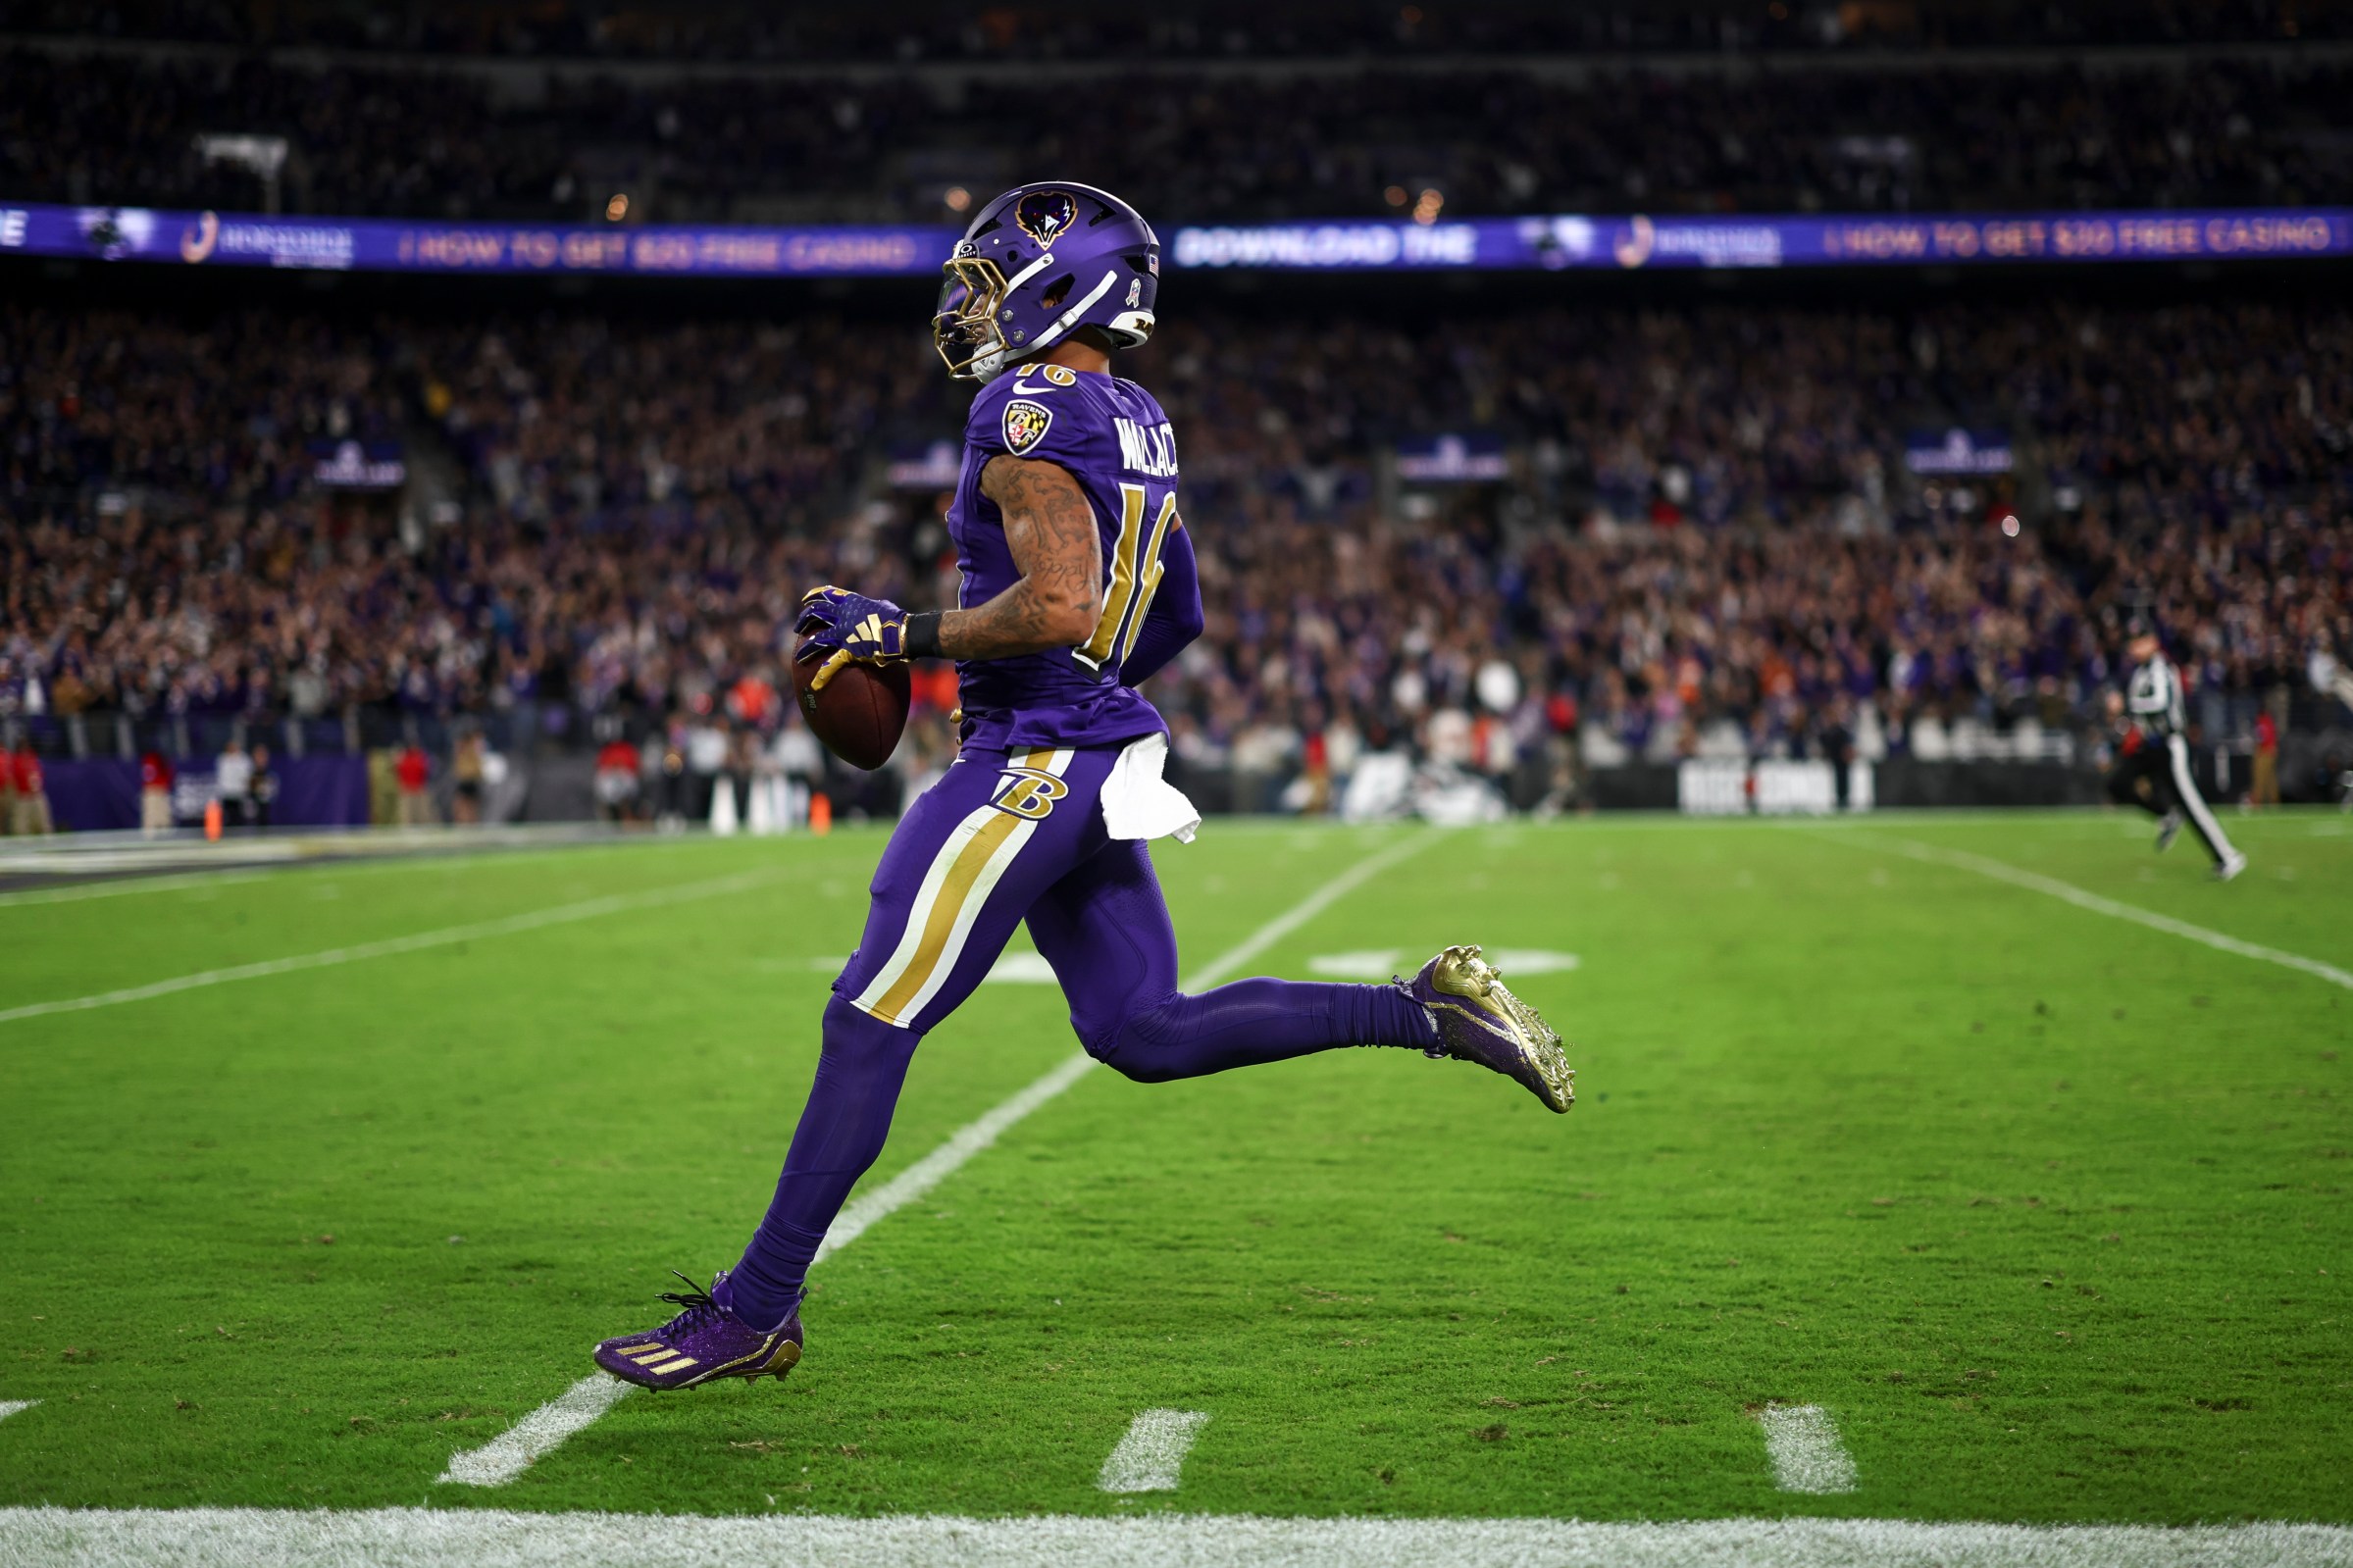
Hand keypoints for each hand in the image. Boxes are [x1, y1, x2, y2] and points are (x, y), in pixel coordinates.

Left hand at [794, 585, 912, 692]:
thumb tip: (877, 607)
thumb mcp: (884, 606)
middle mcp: (843, 615)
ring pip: (817, 640)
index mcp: (851, 602)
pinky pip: (832, 664)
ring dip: (806, 649)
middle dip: (803, 620)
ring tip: (798, 657)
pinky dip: (823, 675)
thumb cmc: (898, 620)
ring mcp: (844, 633)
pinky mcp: (849, 650)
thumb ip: (875, 606)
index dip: (814, 596)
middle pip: (815, 613)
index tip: (805, 600)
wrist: (903, 633)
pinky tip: (815, 685)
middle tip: (798, 628)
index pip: (827, 594)